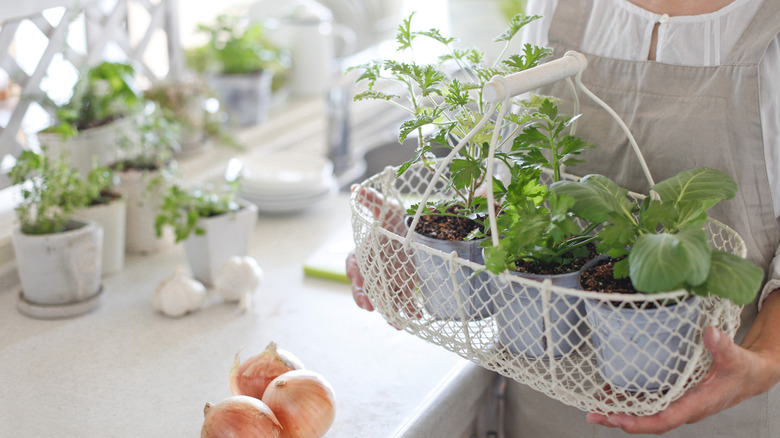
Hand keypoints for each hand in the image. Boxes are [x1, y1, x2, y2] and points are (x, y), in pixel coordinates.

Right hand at [346, 185, 420, 320]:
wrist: (408, 230)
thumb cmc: (391, 219)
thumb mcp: (384, 207)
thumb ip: (371, 200)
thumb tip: (357, 188)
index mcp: (364, 253)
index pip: (353, 265)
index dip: (354, 273)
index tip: (357, 278)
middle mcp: (373, 270)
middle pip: (365, 288)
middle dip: (366, 299)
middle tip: (371, 307)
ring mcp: (387, 280)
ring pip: (383, 299)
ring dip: (389, 312)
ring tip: (398, 323)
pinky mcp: (403, 285)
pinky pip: (403, 301)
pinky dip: (409, 310)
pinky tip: (417, 316)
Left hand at [585, 325, 777, 433]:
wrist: (751, 375)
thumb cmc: (744, 370)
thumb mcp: (736, 358)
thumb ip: (723, 347)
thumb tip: (711, 333)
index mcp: (696, 404)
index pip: (663, 420)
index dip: (639, 422)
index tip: (616, 419)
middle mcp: (683, 407)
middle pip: (647, 420)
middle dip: (619, 418)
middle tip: (593, 414)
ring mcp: (678, 402)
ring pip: (645, 411)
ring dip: (620, 408)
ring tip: (595, 403)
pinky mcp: (675, 394)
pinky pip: (649, 400)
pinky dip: (630, 397)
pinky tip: (612, 390)